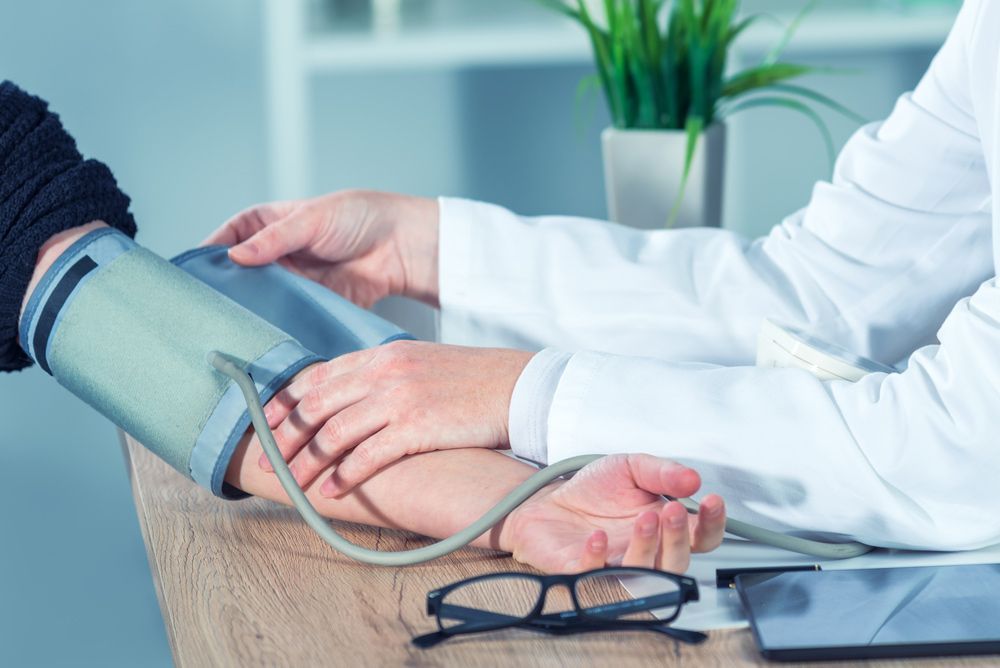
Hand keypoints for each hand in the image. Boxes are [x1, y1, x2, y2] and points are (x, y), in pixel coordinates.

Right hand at [203, 190, 439, 306]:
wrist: (400, 246)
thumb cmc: (358, 218)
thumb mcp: (311, 220)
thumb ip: (274, 239)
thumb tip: (235, 257)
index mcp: (266, 226)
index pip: (226, 241)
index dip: (208, 257)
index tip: (190, 277)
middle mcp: (274, 256)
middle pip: (238, 277)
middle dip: (224, 292)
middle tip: (204, 311)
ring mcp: (291, 283)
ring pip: (260, 301)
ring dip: (249, 313)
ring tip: (228, 329)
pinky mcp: (310, 306)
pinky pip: (287, 318)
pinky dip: (276, 327)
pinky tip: (263, 338)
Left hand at [258, 340, 533, 494]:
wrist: (516, 386)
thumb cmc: (471, 380)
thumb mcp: (420, 362)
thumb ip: (383, 374)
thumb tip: (350, 397)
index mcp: (382, 354)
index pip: (318, 375)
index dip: (287, 401)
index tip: (267, 421)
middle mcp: (384, 372)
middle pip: (317, 405)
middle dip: (285, 436)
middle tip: (268, 459)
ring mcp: (399, 398)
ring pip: (333, 433)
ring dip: (306, 462)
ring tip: (291, 483)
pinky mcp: (417, 427)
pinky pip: (367, 456)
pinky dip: (343, 476)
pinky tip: (330, 490)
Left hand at [501, 454, 725, 572]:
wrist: (547, 501)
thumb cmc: (594, 491)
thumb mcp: (630, 467)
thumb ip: (662, 472)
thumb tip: (692, 478)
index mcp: (663, 528)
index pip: (702, 537)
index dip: (712, 524)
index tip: (711, 500)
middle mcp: (645, 552)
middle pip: (677, 563)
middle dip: (678, 538)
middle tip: (669, 510)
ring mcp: (615, 565)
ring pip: (644, 575)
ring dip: (647, 548)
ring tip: (643, 519)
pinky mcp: (582, 572)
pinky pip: (595, 576)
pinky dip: (597, 559)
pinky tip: (597, 537)